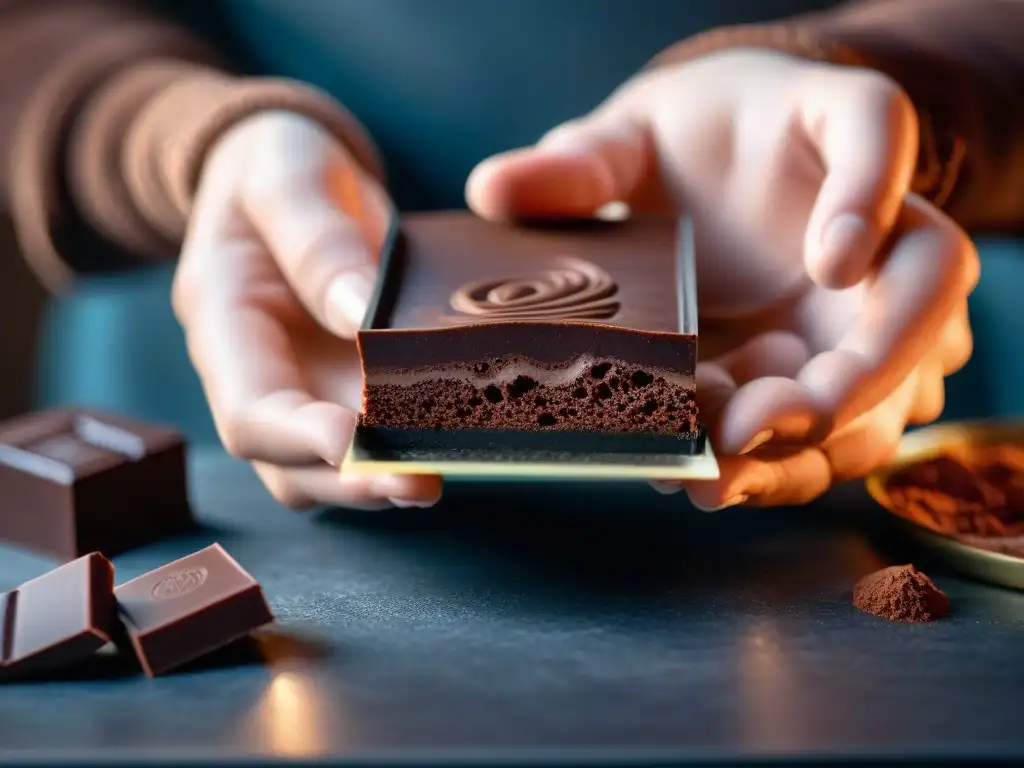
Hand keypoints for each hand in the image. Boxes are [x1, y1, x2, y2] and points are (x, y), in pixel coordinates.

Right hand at [173, 111, 440, 509]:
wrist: (281, 175)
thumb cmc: (274, 168)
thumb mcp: (288, 178)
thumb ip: (317, 239)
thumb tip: (359, 318)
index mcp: (222, 321)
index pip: (248, 409)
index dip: (298, 437)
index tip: (354, 442)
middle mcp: (255, 374)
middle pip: (287, 464)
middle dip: (350, 482)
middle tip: (421, 483)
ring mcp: (301, 390)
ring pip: (326, 470)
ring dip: (378, 482)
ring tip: (444, 471)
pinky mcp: (342, 390)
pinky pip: (367, 439)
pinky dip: (404, 450)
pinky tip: (455, 442)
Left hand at [467, 50, 977, 507]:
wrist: (713, 185)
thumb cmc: (681, 146)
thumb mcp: (625, 142)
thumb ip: (578, 165)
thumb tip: (492, 191)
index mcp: (830, 127)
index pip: (876, 129)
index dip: (870, 196)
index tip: (830, 263)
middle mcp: (872, 229)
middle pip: (914, 301)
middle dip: (852, 380)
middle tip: (762, 422)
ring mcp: (858, 313)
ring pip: (878, 395)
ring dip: (804, 448)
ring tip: (714, 476)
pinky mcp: (819, 376)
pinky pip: (817, 434)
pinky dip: (764, 465)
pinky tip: (701, 478)